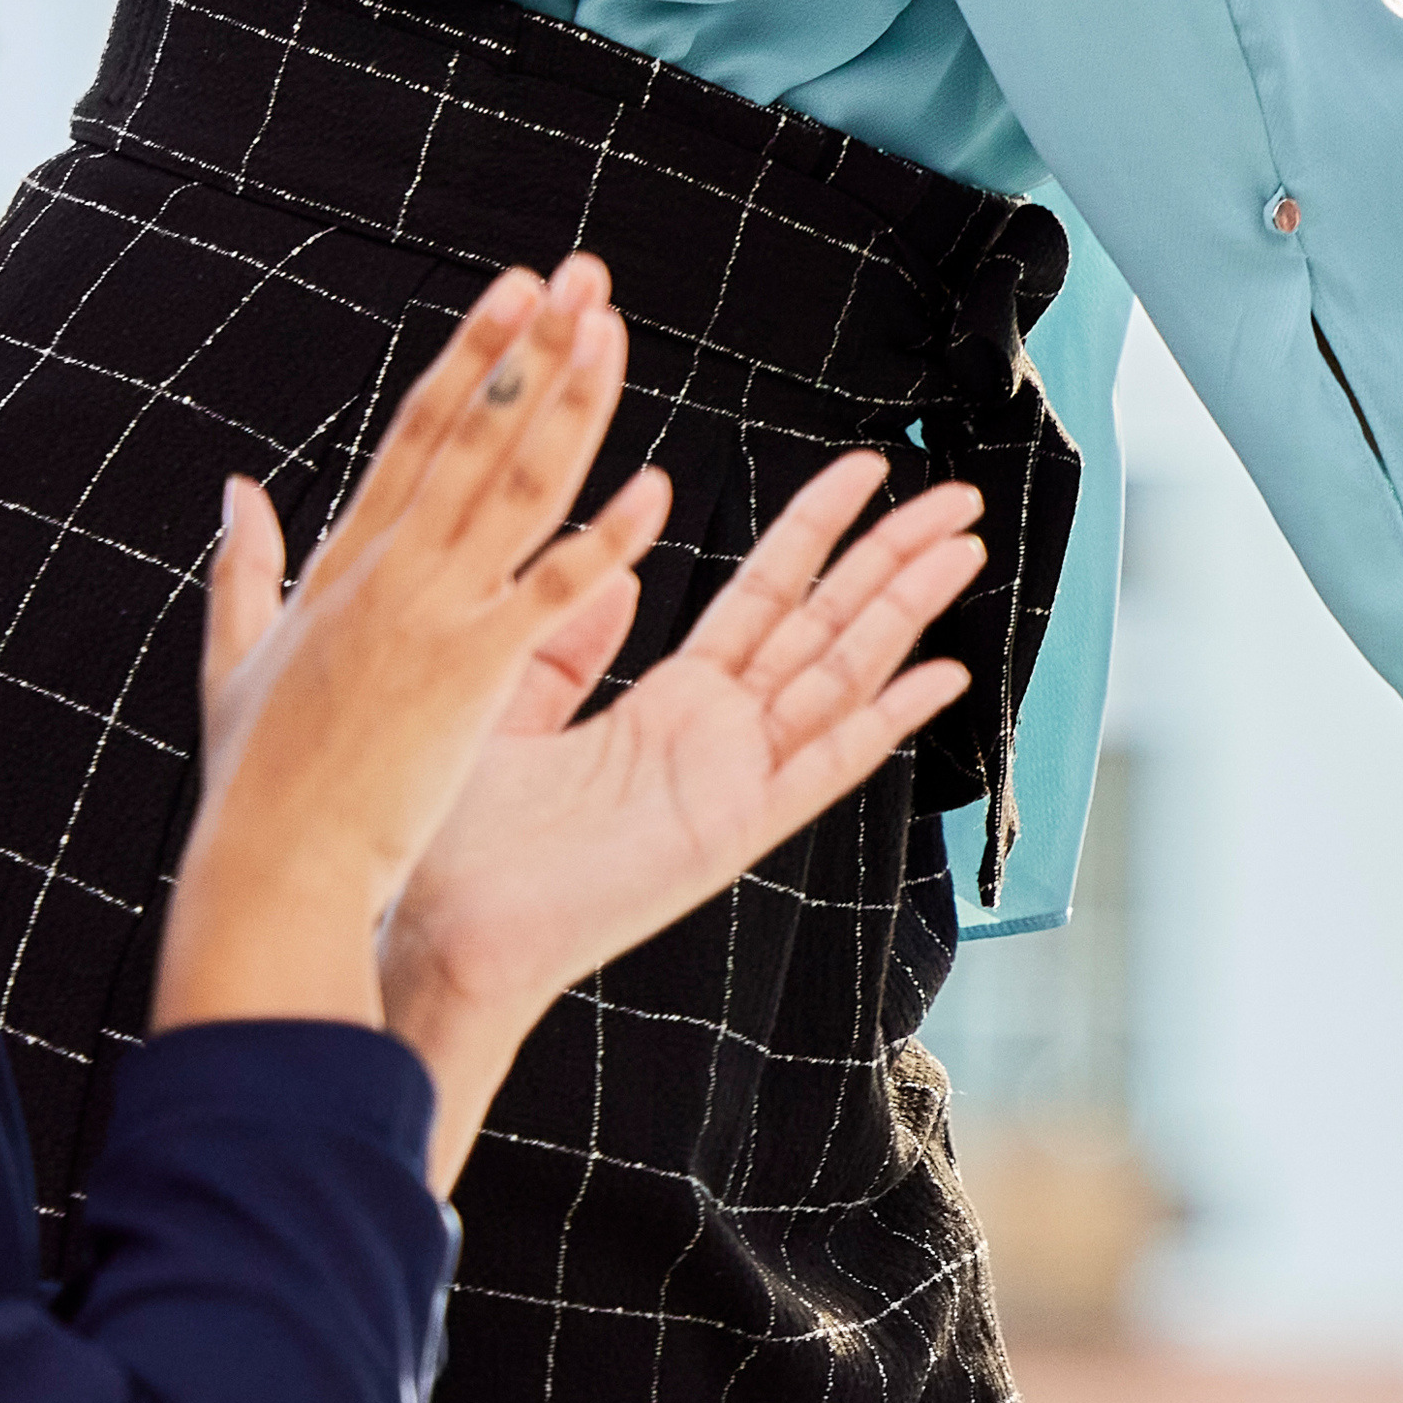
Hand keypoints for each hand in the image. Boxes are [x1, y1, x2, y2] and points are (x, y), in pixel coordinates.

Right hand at [169, 267, 650, 1048]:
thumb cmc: (255, 784)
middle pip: (473, 434)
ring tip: (616, 332)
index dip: (472, 355)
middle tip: (581, 275)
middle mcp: (388, 570)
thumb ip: (243, 566)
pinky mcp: (470, 672)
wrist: (267, 869)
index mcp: (339, 561)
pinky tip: (659, 487)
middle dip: (531, 347)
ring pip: (518, 486)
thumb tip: (235, 489)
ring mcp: (430, 614)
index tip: (516, 292)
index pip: (417, 432)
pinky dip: (607, 537)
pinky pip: (553, 590)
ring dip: (574, 404)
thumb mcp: (232, 658)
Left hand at [386, 445, 993, 1080]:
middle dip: (892, 557)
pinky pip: (825, 765)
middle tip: (955, 498)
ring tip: (961, 551)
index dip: (818, 529)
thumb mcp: (505, 706)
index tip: (868, 471)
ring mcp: (735, 780)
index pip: (765, 594)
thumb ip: (569, 641)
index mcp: (670, 703)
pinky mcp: (735, 828)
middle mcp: (717, 736)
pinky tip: (941, 676)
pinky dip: (886, 720)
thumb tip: (624, 572)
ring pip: (841, 675)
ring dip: (903, 612)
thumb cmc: (455, 840)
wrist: (441, 930)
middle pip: (827, 623)